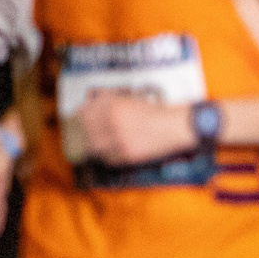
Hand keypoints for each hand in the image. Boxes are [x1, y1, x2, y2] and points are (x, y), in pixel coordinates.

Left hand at [80, 93, 195, 165]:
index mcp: (114, 106)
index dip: (82, 115)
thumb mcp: (132, 99)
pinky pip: (110, 158)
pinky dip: (109, 156)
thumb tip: (92, 103)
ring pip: (96, 146)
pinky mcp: (128, 154)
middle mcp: (113, 122)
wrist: (177, 126)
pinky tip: (115, 151)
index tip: (81, 117)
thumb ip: (111, 101)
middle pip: (87, 130)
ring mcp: (120, 140)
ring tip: (101, 143)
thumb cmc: (158, 112)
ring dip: (96, 145)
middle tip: (90, 132)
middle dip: (87, 132)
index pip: (86, 113)